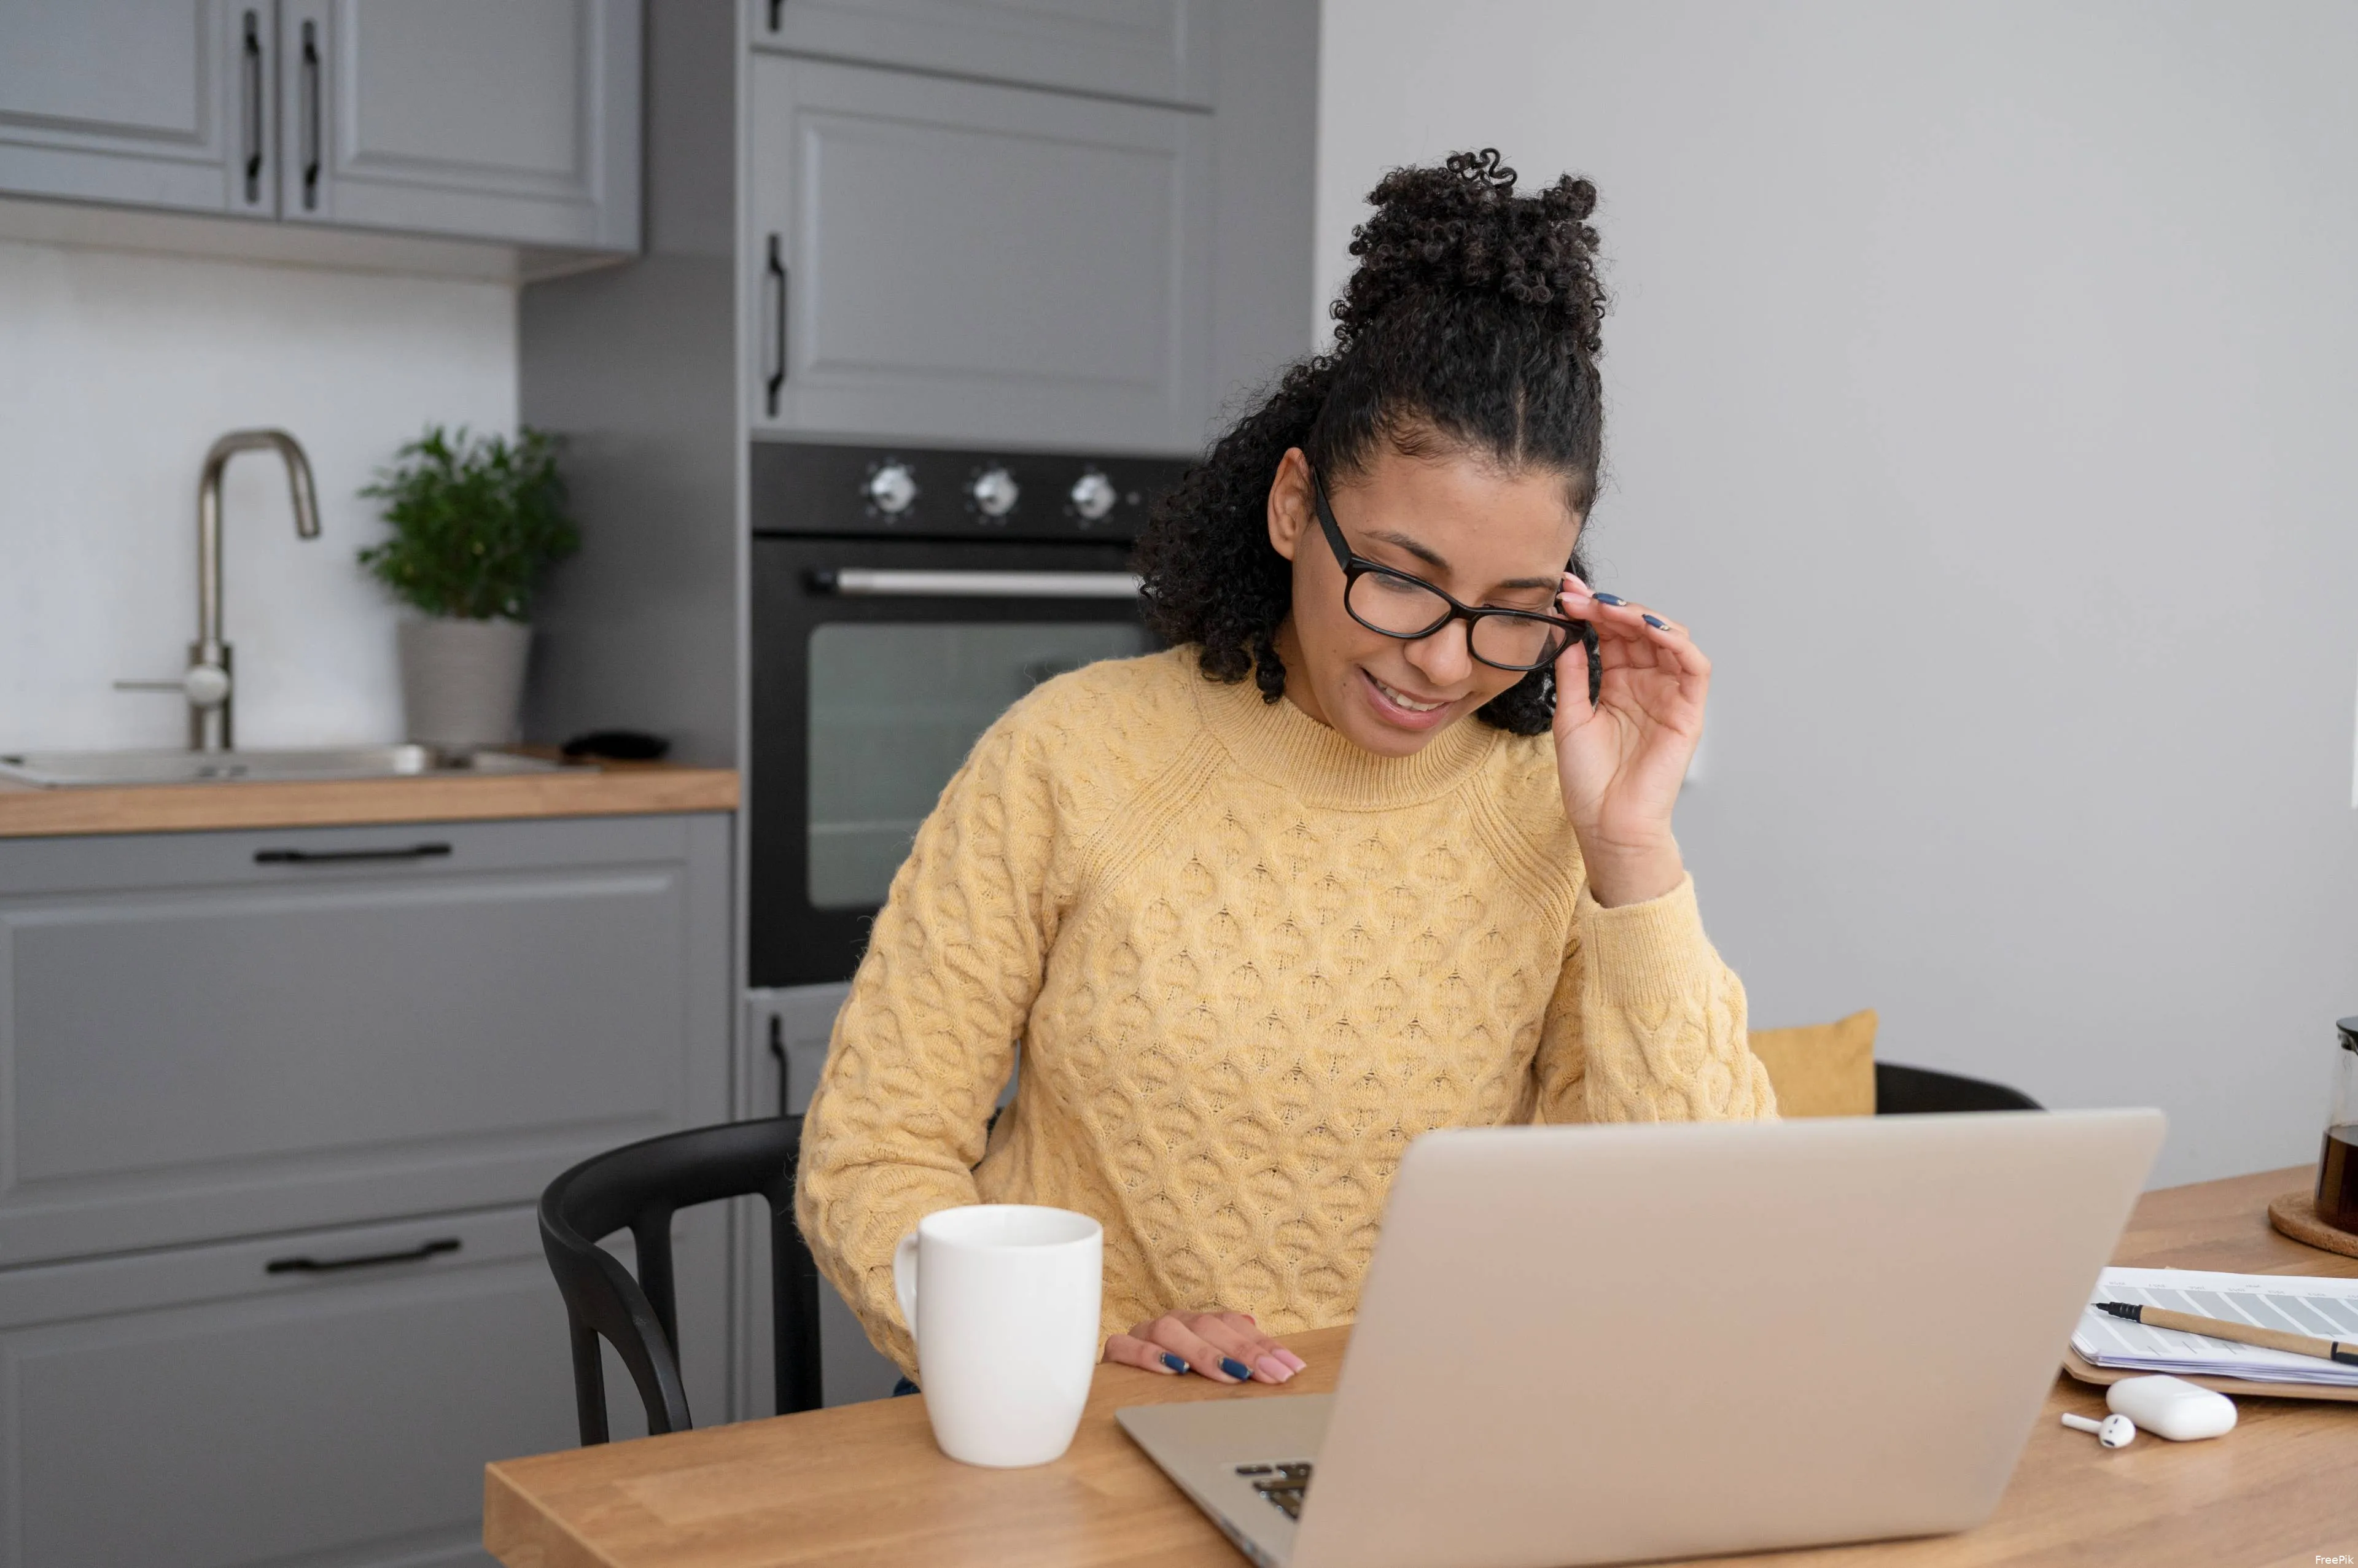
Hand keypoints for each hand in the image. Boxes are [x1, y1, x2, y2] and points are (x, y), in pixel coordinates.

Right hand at [1105, 1310, 1306, 1384]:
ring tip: (1231, 1375)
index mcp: (1195, 1323)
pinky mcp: (1115, 1351)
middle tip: (1270, 1375)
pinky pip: (1126, 1346)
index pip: (1233, 1324)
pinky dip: (1149, 1357)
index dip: (1263, 1343)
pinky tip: (1173, 1370)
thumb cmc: (1169, 1376)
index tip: (1291, 1367)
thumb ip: (1230, 1345)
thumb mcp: (1207, 1365)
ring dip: (1203, 1353)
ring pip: (1170, 1331)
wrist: (1115, 1387)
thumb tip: (1253, 1320)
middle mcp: (1172, 1323)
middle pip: (1207, 1326)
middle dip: (1243, 1351)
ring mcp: (1142, 1333)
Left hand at [1552, 575, 1706, 906]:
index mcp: (1618, 686)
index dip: (1590, 611)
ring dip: (1639, 617)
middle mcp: (1646, 685)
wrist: (1608, 825)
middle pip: (1637, 631)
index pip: (1611, 635)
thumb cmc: (1590, 783)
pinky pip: (1694, 667)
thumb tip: (1565, 632)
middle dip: (1609, 606)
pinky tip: (1648, 628)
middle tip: (1578, 595)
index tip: (1563, 594)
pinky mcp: (1689, 712)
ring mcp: (1669, 696)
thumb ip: (1573, 674)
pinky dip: (1676, 641)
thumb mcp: (1570, 716)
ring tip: (1607, 608)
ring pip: (1667, 640)